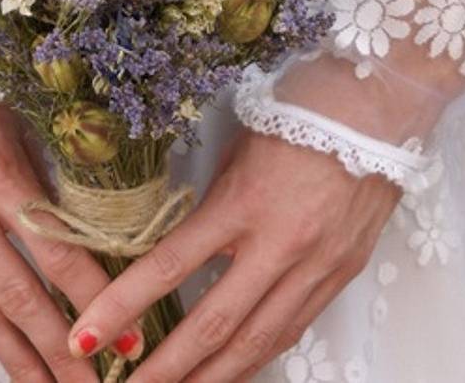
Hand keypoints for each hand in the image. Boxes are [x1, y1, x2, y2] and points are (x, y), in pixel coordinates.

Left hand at [68, 130, 399, 381]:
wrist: (378, 110)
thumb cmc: (300, 113)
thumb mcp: (239, 150)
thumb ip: (214, 202)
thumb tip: (186, 243)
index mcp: (242, 202)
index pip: (170, 266)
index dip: (123, 305)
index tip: (86, 334)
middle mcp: (279, 244)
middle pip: (213, 323)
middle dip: (166, 367)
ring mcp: (315, 266)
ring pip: (257, 341)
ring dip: (212, 377)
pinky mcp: (341, 275)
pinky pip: (293, 328)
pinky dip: (257, 355)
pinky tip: (233, 371)